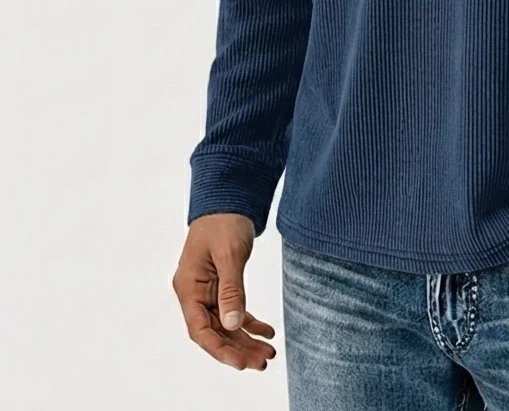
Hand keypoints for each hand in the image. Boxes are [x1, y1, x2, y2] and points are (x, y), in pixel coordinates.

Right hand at [172, 213, 276, 370]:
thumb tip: (233, 324)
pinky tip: (267, 330)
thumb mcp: (229, 254)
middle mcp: (195, 292)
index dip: (220, 350)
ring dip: (245, 340)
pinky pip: (234, 310)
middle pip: (214, 331)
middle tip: (262, 361)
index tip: (241, 364)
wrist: (229, 197)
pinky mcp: (222, 284)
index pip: (200, 330)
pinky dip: (250, 322)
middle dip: (237, 349)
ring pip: (225, 324)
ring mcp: (208, 290)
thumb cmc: (224, 219)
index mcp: (189, 286)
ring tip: (268, 352)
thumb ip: (231, 290)